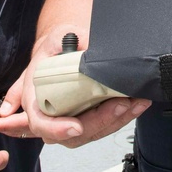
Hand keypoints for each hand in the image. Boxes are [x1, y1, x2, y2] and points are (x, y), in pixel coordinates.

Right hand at [0, 25, 150, 147]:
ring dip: (116, 120)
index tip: (76, 126)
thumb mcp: (57, 37)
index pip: (40, 122)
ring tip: (134, 103)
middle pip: (72, 134)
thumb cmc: (56, 47)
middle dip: (100, 121)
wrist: (62, 49)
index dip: (57, 128)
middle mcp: (51, 114)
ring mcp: (70, 120)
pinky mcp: (87, 119)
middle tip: (120, 105)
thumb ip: (68, 40)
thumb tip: (83, 43)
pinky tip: (136, 104)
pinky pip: (104, 126)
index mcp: (35, 96)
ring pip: (92, 132)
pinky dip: (123, 117)